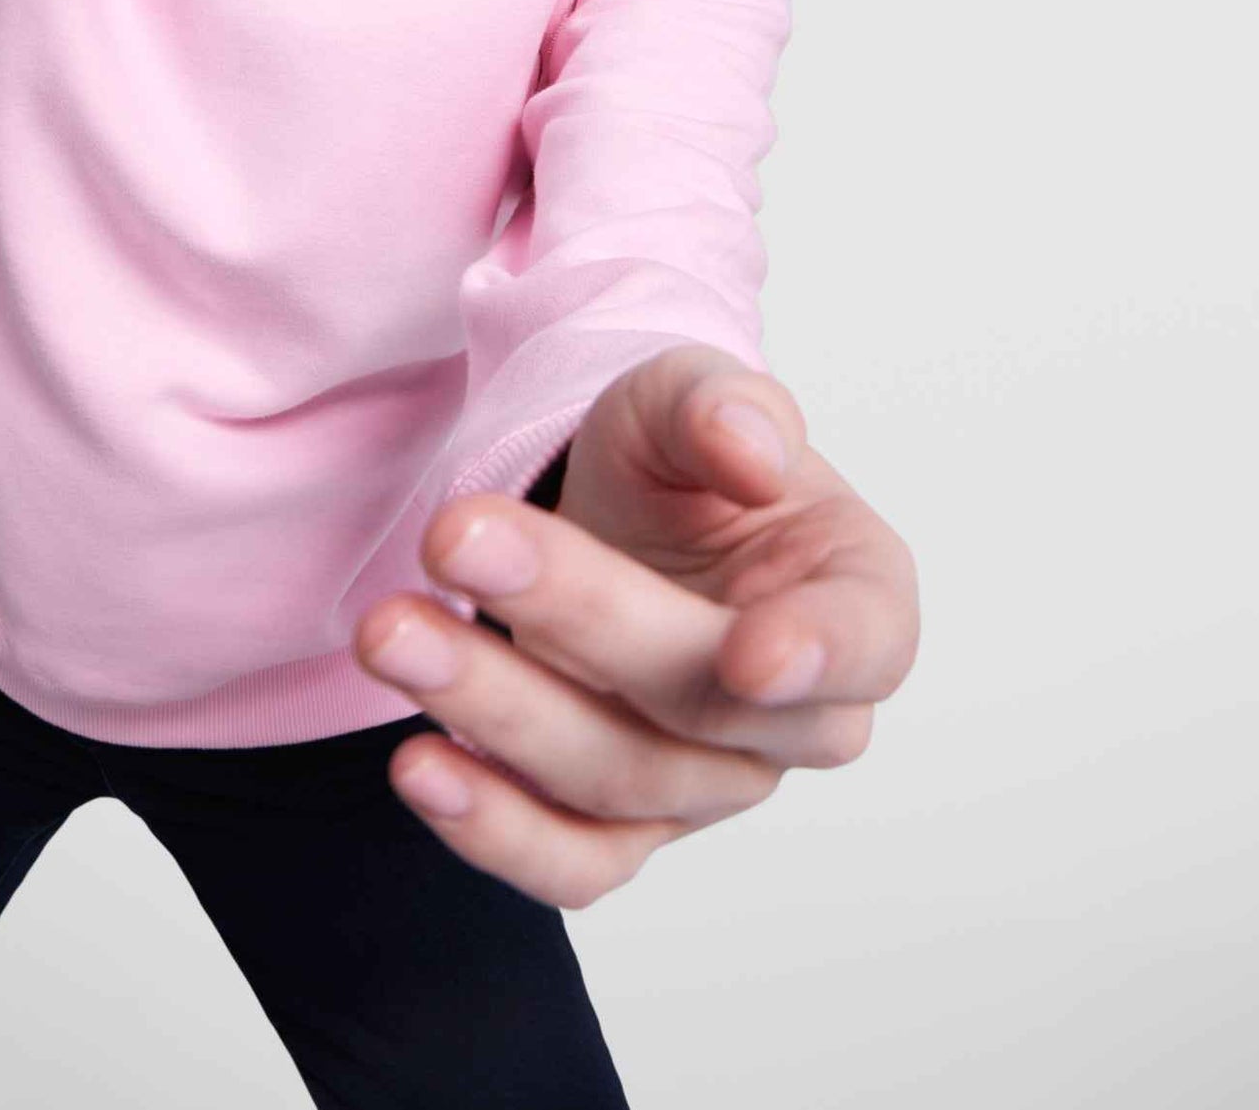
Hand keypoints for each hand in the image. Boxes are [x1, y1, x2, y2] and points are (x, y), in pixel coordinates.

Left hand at [349, 342, 919, 907]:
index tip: (750, 650)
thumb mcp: (688, 394)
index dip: (818, 653)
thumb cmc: (680, 459)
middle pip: (702, 700)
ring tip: (392, 630)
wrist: (613, 510)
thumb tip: (751, 452)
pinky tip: (421, 766)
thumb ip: (723, 407)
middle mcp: (797, 712)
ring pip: (616, 778)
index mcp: (854, 593)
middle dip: (576, 618)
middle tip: (458, 536)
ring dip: (495, 707)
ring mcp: (710, 782)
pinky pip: (572, 863)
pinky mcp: (621, 829)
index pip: (866, 642)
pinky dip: (495, 828)